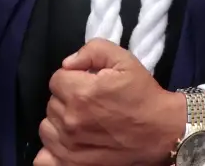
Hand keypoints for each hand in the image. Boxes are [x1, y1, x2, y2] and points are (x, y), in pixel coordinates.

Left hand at [35, 39, 182, 165]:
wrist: (160, 131)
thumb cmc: (142, 95)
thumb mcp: (124, 60)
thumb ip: (93, 50)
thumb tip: (68, 63)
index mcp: (80, 93)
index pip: (57, 78)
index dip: (74, 77)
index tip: (89, 82)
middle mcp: (70, 120)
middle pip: (51, 103)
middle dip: (68, 98)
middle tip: (91, 102)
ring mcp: (68, 146)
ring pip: (46, 128)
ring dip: (60, 122)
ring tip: (82, 121)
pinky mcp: (71, 165)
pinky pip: (43, 159)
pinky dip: (52, 151)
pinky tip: (69, 143)